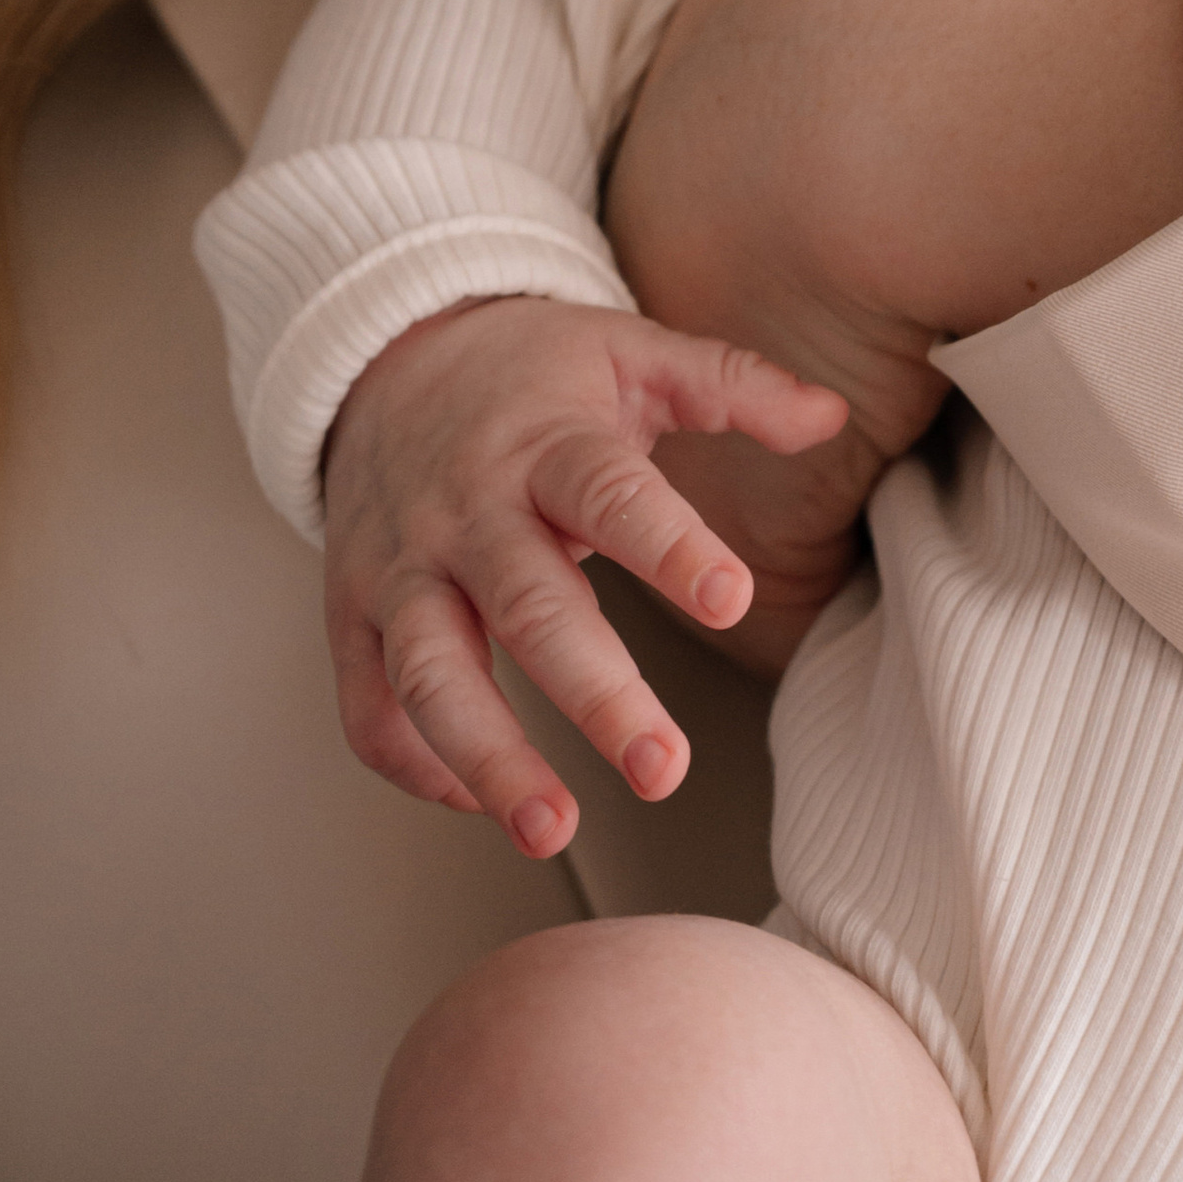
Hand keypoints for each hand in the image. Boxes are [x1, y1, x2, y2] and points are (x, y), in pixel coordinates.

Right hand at [323, 295, 849, 856]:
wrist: (388, 357)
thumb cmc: (532, 372)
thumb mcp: (631, 351)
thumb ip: (731, 383)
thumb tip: (830, 416)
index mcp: (546, 440)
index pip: (610, 492)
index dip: (670, 545)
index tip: (731, 598)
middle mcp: (466, 508)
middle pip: (527, 606)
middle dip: (595, 693)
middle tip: (662, 768)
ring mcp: (400, 565)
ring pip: (431, 673)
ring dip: (488, 758)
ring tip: (554, 831)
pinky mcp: (351, 613)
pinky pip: (370, 707)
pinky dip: (416, 766)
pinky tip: (476, 804)